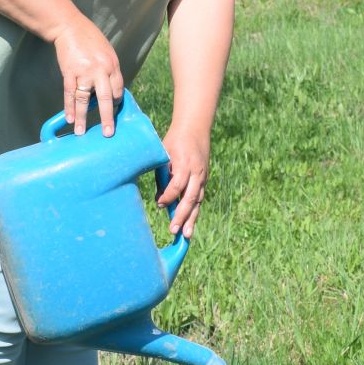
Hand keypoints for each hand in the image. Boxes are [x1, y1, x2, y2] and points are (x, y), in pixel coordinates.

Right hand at [54, 14, 121, 136]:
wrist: (69, 27)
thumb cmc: (89, 38)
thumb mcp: (106, 52)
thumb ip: (108, 70)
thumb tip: (109, 88)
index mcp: (112, 65)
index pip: (118, 89)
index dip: (116, 102)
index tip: (113, 112)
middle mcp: (101, 69)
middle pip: (106, 98)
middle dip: (107, 117)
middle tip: (108, 133)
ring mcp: (84, 71)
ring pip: (84, 99)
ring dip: (83, 117)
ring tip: (81, 132)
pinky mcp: (69, 72)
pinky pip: (70, 94)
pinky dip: (69, 107)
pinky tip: (69, 118)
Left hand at [156, 121, 210, 239]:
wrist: (194, 129)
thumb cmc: (174, 141)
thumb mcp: (164, 154)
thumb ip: (162, 175)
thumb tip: (159, 199)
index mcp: (185, 163)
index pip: (177, 184)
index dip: (169, 196)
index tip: (159, 205)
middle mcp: (197, 172)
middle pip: (190, 197)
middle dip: (182, 215)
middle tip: (173, 230)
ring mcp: (203, 177)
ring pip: (198, 201)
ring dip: (191, 219)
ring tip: (186, 235)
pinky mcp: (204, 180)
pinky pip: (199, 198)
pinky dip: (194, 211)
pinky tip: (189, 224)